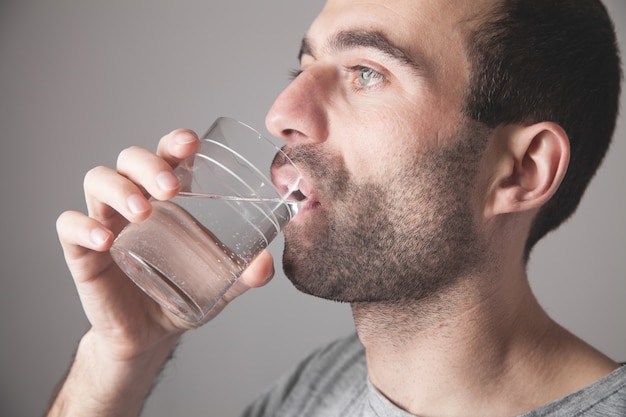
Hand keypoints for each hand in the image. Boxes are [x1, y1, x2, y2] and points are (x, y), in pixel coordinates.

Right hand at [56, 129, 274, 360]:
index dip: (174, 143)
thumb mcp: (219, 285)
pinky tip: (105, 239)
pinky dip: (83, 226)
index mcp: (166, 199)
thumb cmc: (181, 293)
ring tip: (142, 212)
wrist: (150, 334)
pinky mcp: (82, 250)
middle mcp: (133, 201)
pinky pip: (68, 225)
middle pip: (130, 159)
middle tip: (170, 189)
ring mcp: (105, 221)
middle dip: (149, 165)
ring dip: (119, 189)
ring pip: (97, 180)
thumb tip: (267, 264)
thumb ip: (245, 275)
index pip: (166, 156)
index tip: (192, 143)